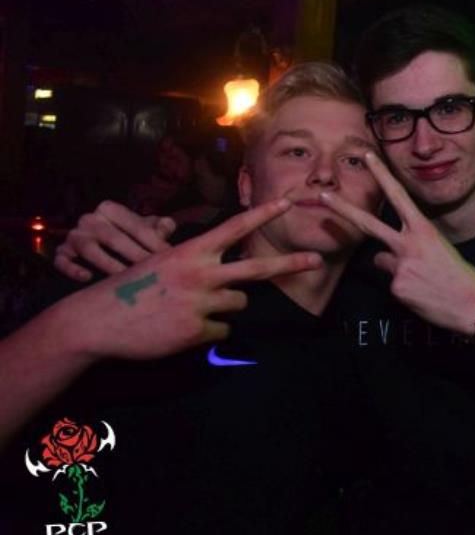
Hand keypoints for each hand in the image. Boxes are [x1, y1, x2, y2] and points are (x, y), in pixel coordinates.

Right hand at [55, 200, 176, 281]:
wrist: (99, 242)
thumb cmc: (129, 235)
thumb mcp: (144, 227)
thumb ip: (159, 226)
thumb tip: (168, 226)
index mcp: (110, 209)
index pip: (137, 227)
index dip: (155, 244)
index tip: (170, 258)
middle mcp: (89, 219)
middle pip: (115, 239)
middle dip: (136, 256)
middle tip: (152, 273)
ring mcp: (74, 236)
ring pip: (90, 250)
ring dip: (109, 265)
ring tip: (126, 279)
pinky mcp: (62, 252)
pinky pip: (63, 261)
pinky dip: (73, 269)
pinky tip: (88, 278)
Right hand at [57, 199, 321, 360]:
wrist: (98, 319)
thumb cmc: (132, 288)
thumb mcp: (163, 262)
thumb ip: (197, 262)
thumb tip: (226, 270)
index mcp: (192, 251)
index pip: (235, 227)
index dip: (263, 214)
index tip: (288, 202)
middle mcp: (201, 273)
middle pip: (257, 268)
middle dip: (290, 264)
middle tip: (317, 260)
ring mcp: (201, 302)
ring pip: (238, 303)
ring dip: (223, 307)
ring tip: (190, 309)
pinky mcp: (197, 330)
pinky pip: (223, 331)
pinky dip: (209, 332)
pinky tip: (182, 329)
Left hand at [319, 152, 474, 335]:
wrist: (473, 304)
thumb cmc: (459, 275)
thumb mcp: (439, 249)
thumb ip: (411, 244)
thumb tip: (384, 255)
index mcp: (424, 229)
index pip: (398, 196)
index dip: (382, 175)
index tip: (368, 157)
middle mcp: (409, 244)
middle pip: (368, 223)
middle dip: (343, 209)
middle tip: (322, 195)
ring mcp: (400, 266)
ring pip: (381, 261)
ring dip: (395, 268)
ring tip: (422, 280)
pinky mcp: (397, 288)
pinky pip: (392, 284)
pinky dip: (404, 288)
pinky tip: (422, 293)